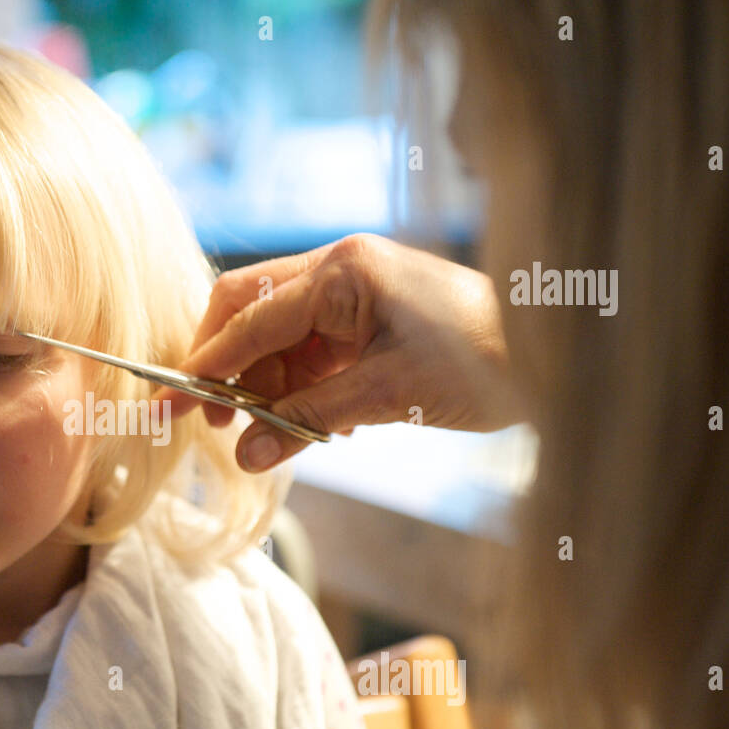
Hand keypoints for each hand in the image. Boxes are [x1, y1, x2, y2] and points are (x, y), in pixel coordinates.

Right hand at [153, 234, 523, 471]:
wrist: (560, 355)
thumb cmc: (485, 362)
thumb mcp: (390, 395)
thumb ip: (309, 421)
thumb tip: (245, 456)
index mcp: (344, 271)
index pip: (250, 318)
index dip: (206, 366)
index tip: (168, 403)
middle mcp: (341, 271)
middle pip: (251, 312)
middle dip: (226, 367)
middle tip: (214, 421)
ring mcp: (355, 294)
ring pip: (278, 339)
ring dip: (265, 387)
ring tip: (270, 435)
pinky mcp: (369, 322)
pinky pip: (311, 355)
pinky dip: (300, 391)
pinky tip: (311, 427)